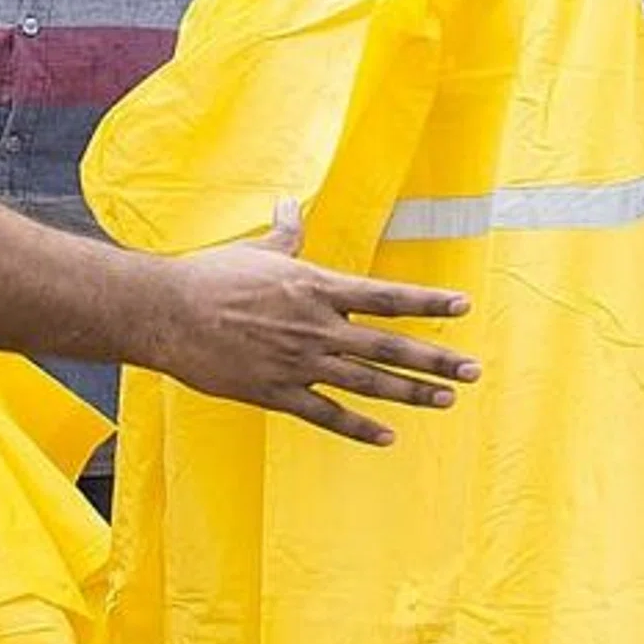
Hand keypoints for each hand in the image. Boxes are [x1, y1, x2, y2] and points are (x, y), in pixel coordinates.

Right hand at [157, 200, 478, 445]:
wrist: (169, 312)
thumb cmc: (212, 276)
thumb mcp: (258, 251)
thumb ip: (285, 234)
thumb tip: (291, 206)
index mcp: (317, 286)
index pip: (386, 296)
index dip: (428, 302)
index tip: (464, 306)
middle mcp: (318, 326)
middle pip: (389, 345)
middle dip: (436, 358)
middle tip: (475, 370)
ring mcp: (300, 362)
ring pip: (368, 382)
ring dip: (411, 392)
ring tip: (447, 399)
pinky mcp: (277, 392)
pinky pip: (327, 414)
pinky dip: (360, 427)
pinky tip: (388, 437)